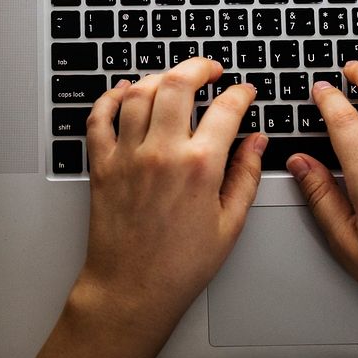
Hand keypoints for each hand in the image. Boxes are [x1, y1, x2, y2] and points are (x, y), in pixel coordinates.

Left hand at [76, 57, 266, 336]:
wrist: (131, 291)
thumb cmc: (180, 265)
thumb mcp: (230, 223)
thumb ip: (246, 175)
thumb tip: (258, 142)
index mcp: (199, 166)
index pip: (226, 108)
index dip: (241, 93)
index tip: (244, 92)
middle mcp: (161, 152)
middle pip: (178, 83)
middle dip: (199, 67)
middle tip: (209, 70)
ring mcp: (128, 155)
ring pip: (139, 92)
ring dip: (160, 78)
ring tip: (174, 81)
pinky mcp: (102, 164)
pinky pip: (99, 117)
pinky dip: (111, 97)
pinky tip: (126, 92)